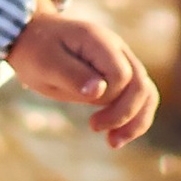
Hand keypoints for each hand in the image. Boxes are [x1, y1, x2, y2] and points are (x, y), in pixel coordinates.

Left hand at [7, 0, 157, 150]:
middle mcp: (117, 49)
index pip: (121, 75)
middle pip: (141, 85)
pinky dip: (133, 119)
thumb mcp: (46, 64)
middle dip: (125, 114)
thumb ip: (73, 76)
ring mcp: (121, 61)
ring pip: (147, 93)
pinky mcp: (119, 76)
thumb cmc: (37, 51)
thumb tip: (100, 92)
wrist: (33, 37)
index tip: (83, 101)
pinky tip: (116, 136)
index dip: (108, 96)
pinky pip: (139, 98)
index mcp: (99, 41)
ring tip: (113, 143)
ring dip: (136, 121)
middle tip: (94, 127)